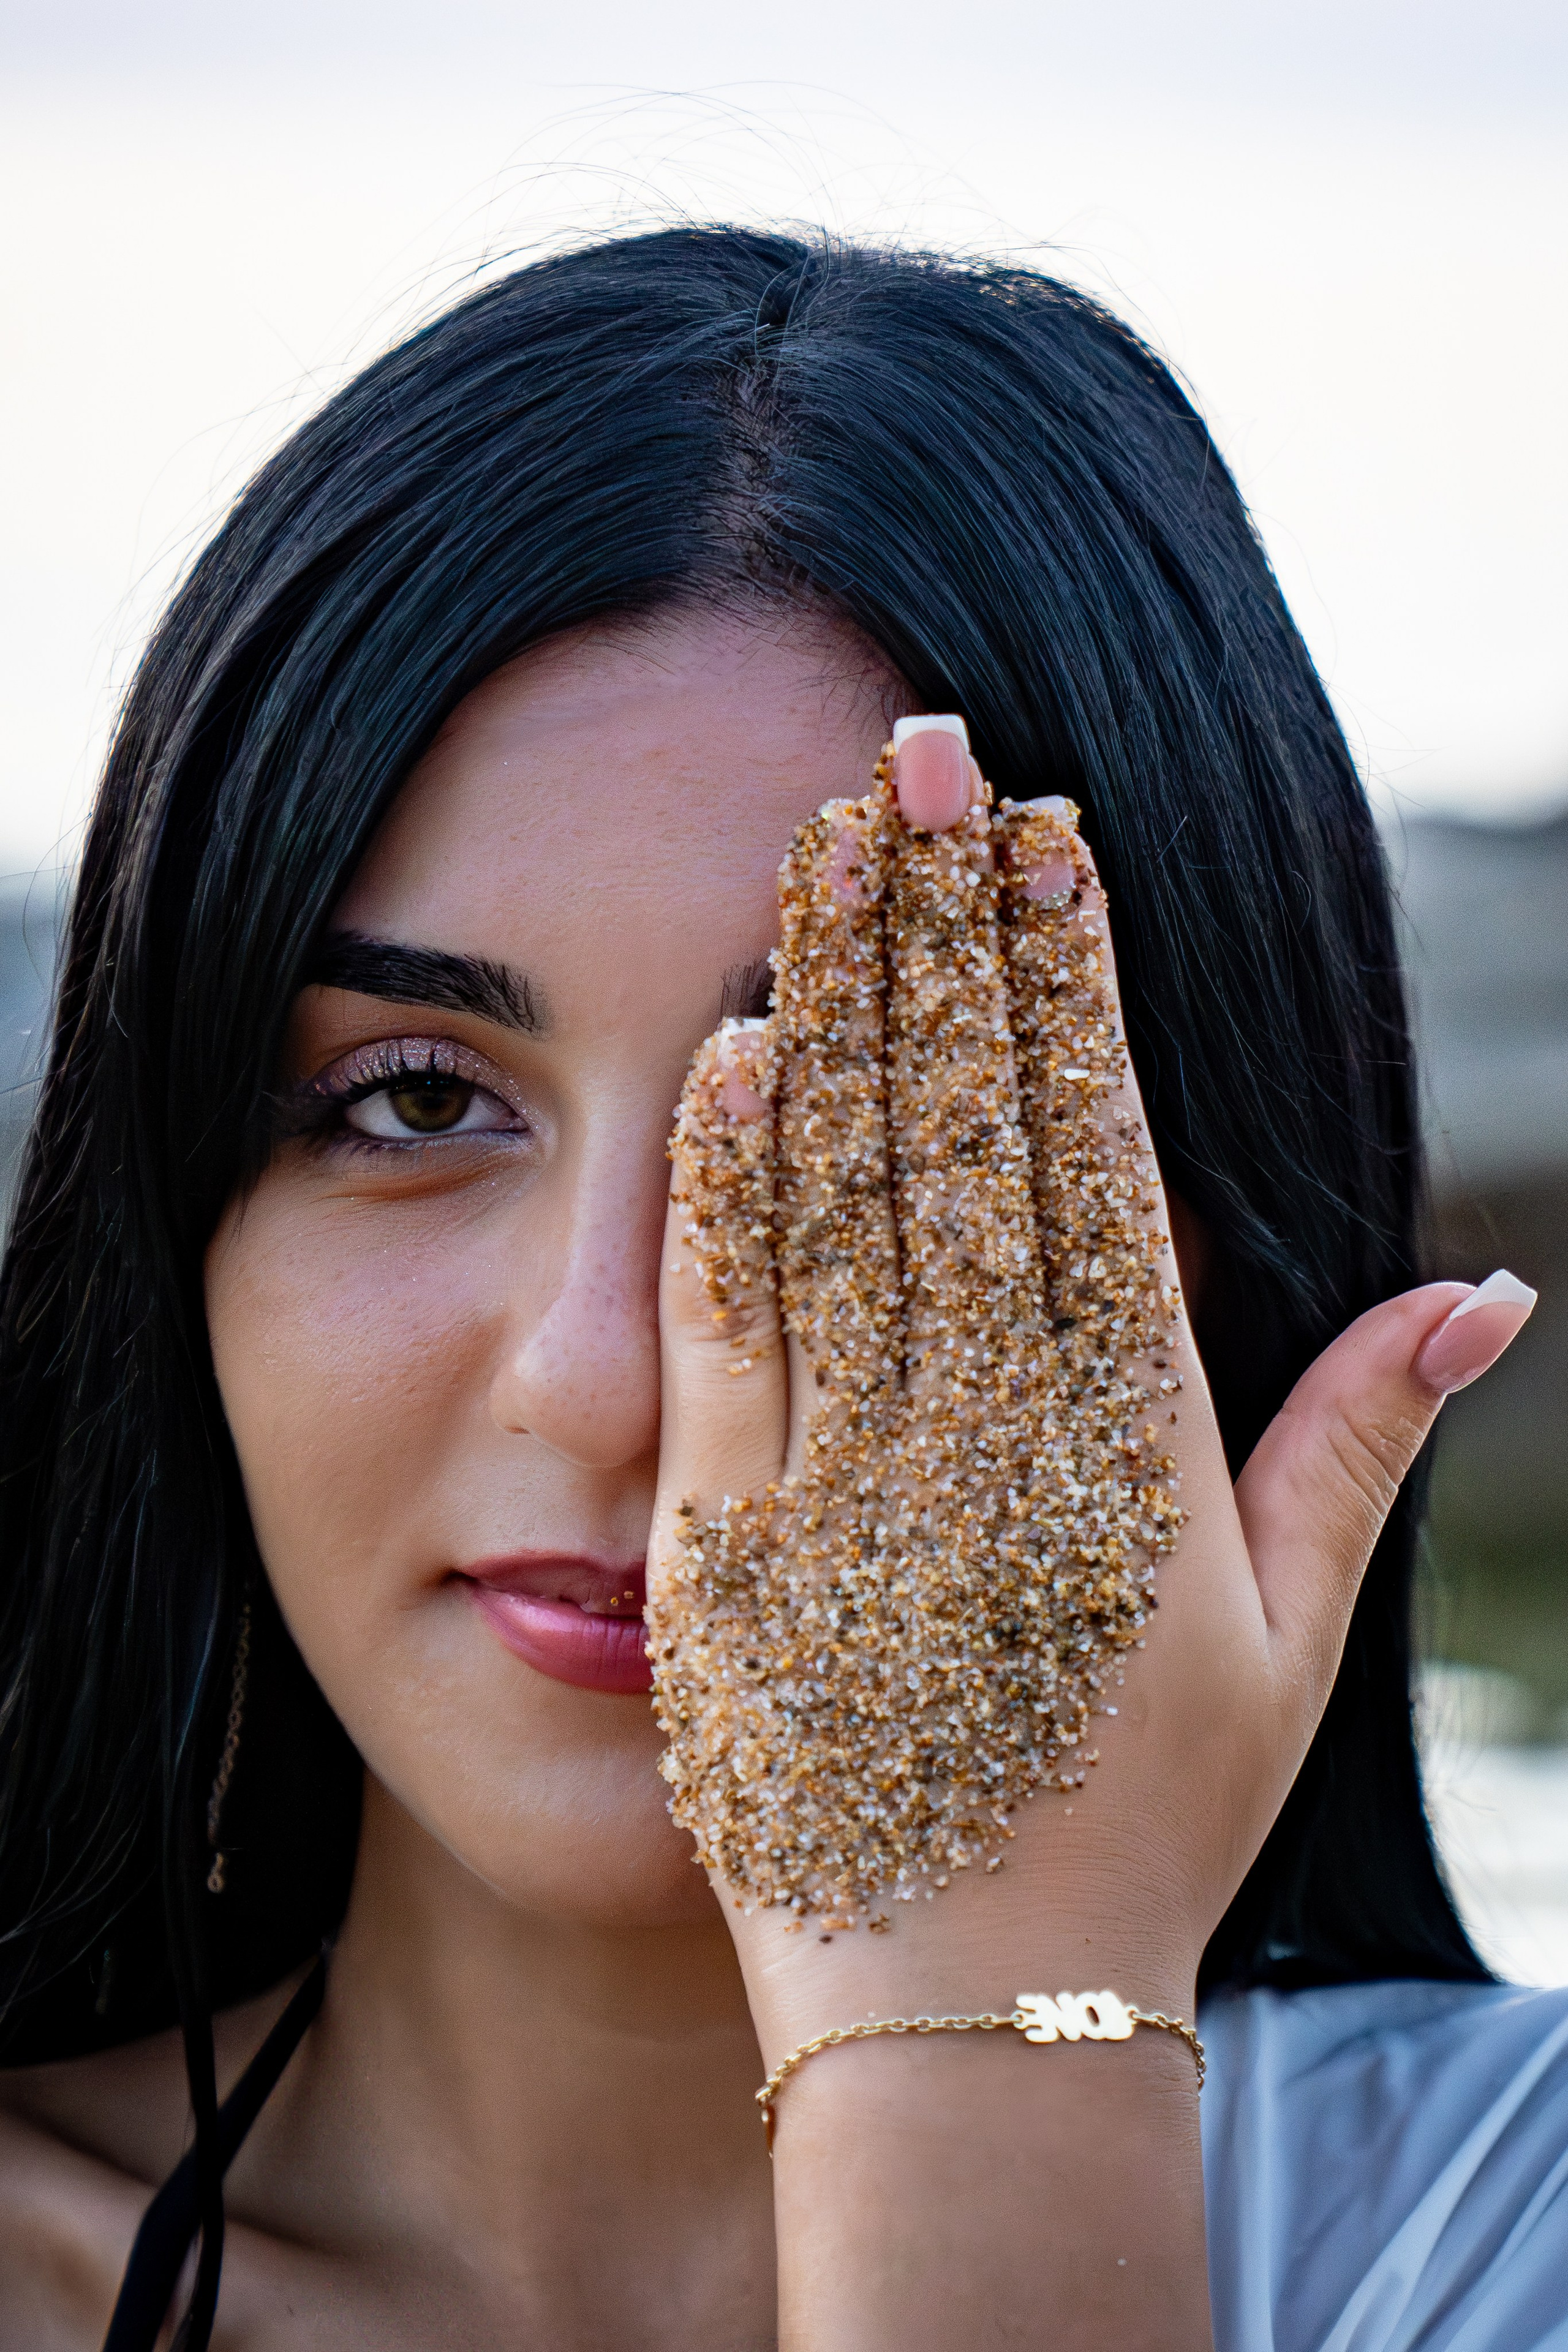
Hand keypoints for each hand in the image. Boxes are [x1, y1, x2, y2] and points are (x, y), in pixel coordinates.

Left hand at [650, 727, 1532, 2020]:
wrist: (974, 2019)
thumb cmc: (1139, 1824)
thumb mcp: (1284, 1643)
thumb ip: (1360, 1445)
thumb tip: (1486, 1293)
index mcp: (1138, 1442)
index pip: (1100, 1154)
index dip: (1075, 984)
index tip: (1054, 838)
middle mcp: (1002, 1436)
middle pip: (971, 1131)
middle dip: (950, 927)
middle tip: (931, 752)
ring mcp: (858, 1484)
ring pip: (852, 1197)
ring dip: (844, 1001)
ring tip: (834, 838)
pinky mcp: (729, 1548)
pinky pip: (728, 1336)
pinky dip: (732, 1188)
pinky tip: (733, 1047)